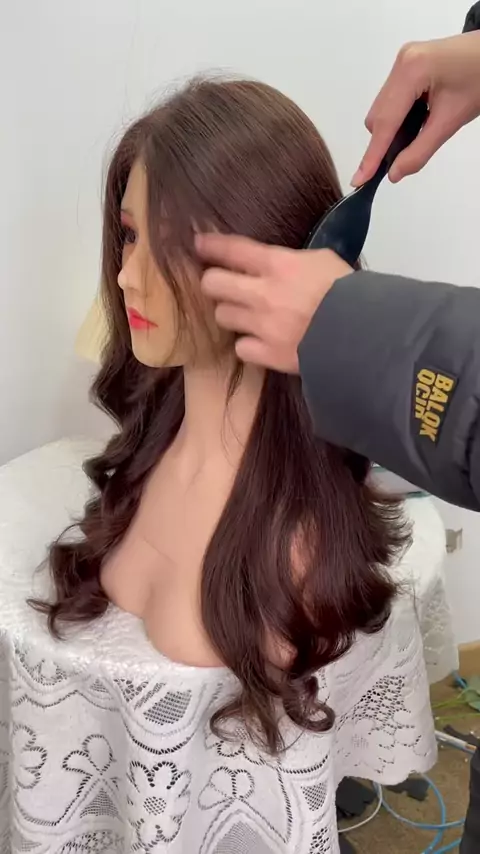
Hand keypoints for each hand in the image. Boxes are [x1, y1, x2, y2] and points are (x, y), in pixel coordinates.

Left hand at [196, 234, 352, 372]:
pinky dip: (248, 345)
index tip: (199, 244)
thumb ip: (292, 262)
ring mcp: (262, 326)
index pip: (232, 249)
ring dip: (231, 314)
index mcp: (279, 265)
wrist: (362, 335)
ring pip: (223, 316)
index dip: (210, 246)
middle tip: (219, 285)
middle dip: (213, 282)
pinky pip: (241, 348)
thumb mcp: (323, 261)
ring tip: (244, 315)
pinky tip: (260, 342)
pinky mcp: (268, 354)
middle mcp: (262, 293)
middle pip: (212, 284)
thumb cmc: (350, 292)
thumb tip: (277, 266)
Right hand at [352, 30, 479, 185]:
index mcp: (412, 70)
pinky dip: (400, 117)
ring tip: (419, 134)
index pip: (385, 121)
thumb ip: (420, 151)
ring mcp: (403, 61)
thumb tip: (395, 173)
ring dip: (394, 129)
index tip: (360, 179)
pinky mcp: (407, 65)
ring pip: (383, 108)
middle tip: (400, 162)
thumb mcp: (452, 120)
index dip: (373, 154)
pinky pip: (392, 99)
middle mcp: (402, 62)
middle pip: (378, 115)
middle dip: (385, 141)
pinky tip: (418, 121)